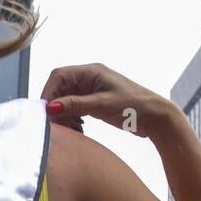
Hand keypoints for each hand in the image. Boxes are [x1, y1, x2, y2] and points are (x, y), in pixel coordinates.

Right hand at [41, 63, 175, 136]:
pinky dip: (72, 118)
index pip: (59, 76)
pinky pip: (76, 108)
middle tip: (56, 124)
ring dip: (64, 115)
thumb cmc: (133, 106)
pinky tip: (77, 129)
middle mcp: (89, 78)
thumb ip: (74, 105)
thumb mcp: (101, 105)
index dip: (49, 92)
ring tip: (70, 129)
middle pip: (61, 88)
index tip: (46, 112)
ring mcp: (92, 90)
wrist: (155, 117)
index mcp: (91, 71)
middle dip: (55, 106)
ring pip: (67, 100)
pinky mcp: (95, 102)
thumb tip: (50, 107)